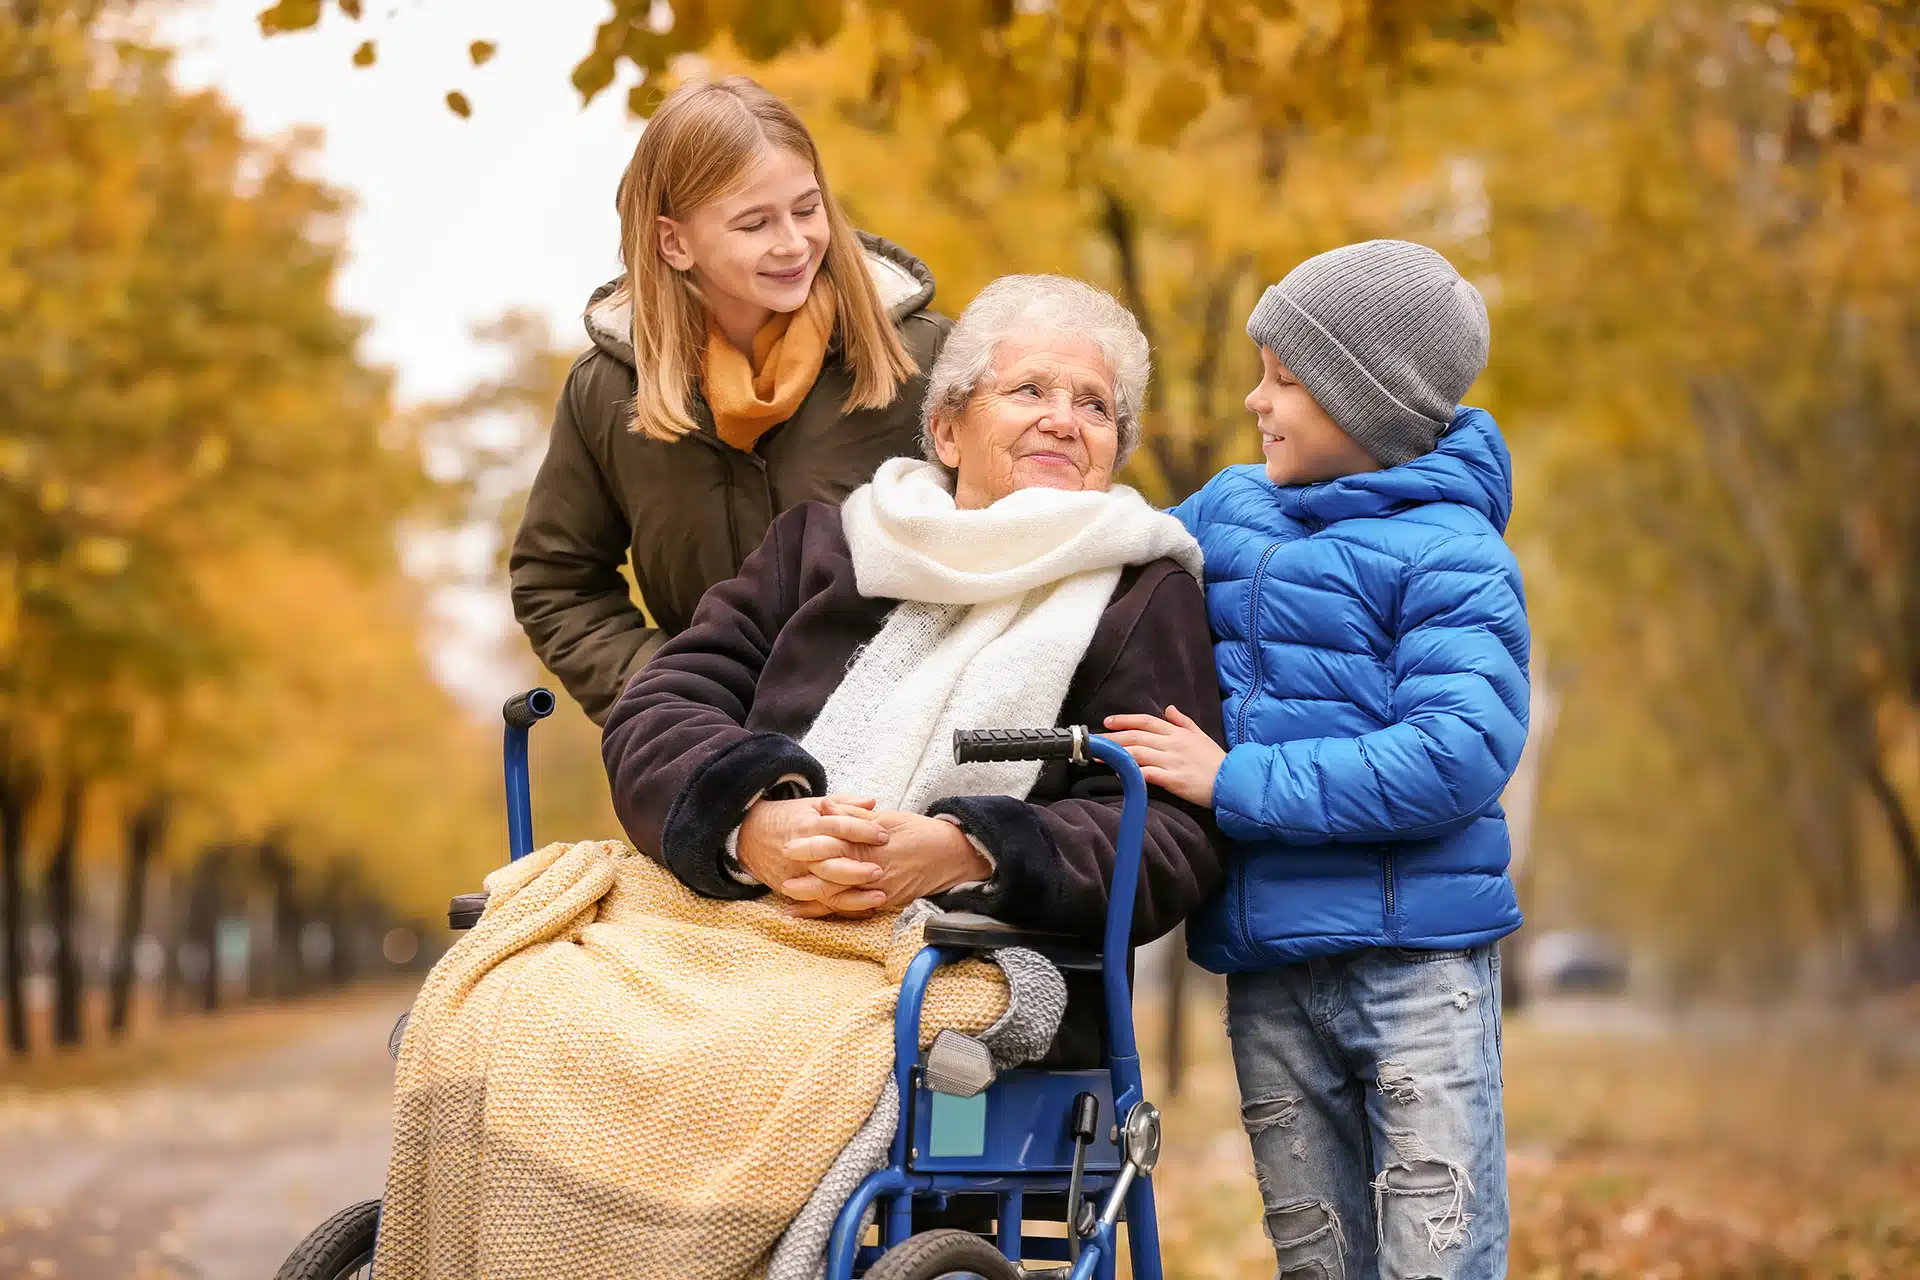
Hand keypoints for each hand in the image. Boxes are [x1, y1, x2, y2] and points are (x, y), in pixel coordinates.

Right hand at [736, 795, 889, 913]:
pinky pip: (819, 905)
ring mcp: (796, 874)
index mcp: (808, 826)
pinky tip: (865, 911)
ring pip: (826, 889)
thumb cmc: (788, 818)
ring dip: (854, 896)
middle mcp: (802, 852)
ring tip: (880, 897)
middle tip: (880, 871)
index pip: (839, 827)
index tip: (884, 835)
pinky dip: (842, 910)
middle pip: (831, 863)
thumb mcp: (812, 805)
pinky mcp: (792, 891)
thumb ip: (844, 803)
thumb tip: (873, 802)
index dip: (863, 830)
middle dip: (857, 869)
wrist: (748, 836)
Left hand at [783, 810, 991, 917]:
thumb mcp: (888, 818)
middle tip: (781, 879)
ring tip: (789, 904)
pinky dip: (833, 913)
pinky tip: (815, 917)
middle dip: (806, 880)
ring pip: (841, 898)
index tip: (789, 845)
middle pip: (832, 877)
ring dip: (814, 902)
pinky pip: (854, 909)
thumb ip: (854, 816)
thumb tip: (824, 805)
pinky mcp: (885, 901)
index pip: (834, 846)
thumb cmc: (920, 833)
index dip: (810, 847)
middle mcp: (873, 870)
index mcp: (871, 844)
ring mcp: (879, 889)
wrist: (952, 856)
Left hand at [1103, 705, 1226, 806]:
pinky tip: (1120, 775)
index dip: (1125, 720)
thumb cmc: (1216, 760)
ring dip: (1116, 754)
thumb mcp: (1201, 735)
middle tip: (1094, 742)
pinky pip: (1148, 774)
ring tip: (1099, 757)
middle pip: (1136, 736)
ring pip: (1138, 753)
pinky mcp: (1174, 779)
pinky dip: (1132, 773)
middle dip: (1112, 738)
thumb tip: (1169, 708)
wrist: (1233, 781)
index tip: (1108, 722)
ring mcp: (1173, 761)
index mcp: (1178, 733)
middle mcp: (1173, 744)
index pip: (1146, 721)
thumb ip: (1183, 721)